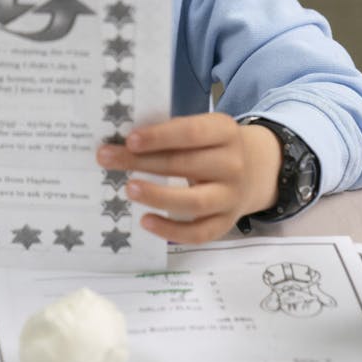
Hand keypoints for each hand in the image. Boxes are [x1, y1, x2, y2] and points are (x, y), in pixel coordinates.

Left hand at [96, 114, 280, 242]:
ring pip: (194, 201)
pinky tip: (146, 220)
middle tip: (107, 159)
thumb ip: (170, 133)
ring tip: (129, 189)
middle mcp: (233, 164)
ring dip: (158, 196)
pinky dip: (171, 230)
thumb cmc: (209, 146)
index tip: (129, 139)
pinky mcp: (226, 222)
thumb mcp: (201, 130)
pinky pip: (199, 232)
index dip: (160, 137)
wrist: (254, 171)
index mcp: (225, 131)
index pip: (191, 133)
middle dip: (142, 162)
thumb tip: (122, 142)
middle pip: (185, 164)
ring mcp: (231, 196)